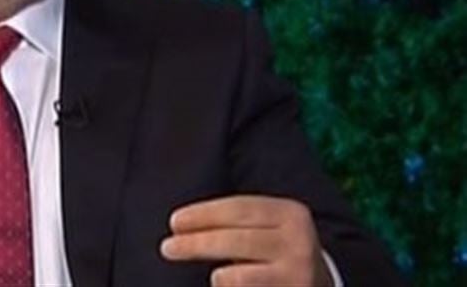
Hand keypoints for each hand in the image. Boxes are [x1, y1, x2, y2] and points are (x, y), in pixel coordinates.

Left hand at [160, 195, 333, 286]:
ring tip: (216, 277)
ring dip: (218, 277)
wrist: (321, 286)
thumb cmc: (277, 251)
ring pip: (236, 276)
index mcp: (290, 213)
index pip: (238, 209)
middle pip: (233, 240)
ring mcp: (298, 275)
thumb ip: (234, 223)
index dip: (203, 214)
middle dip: (195, 243)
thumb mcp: (267, 227)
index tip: (174, 222)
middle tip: (167, 248)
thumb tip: (181, 225)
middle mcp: (299, 242)